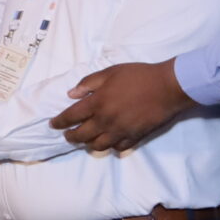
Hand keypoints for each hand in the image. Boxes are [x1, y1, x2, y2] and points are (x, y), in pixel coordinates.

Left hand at [50, 60, 192, 153]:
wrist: (167, 87)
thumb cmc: (138, 76)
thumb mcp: (110, 72)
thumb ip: (88, 84)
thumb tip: (71, 94)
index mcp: (97, 103)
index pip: (71, 117)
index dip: (59, 122)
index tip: (53, 125)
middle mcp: (105, 121)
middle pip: (81, 136)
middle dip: (71, 137)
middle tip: (67, 135)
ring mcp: (120, 132)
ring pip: (98, 146)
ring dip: (88, 144)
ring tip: (86, 140)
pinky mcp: (134, 137)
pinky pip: (117, 147)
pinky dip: (110, 146)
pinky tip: (108, 141)